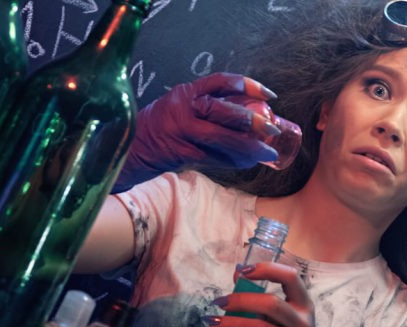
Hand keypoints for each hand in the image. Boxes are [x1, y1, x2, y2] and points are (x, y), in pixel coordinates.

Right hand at [112, 72, 282, 191]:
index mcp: (187, 92)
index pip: (220, 81)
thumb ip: (209, 106)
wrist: (133, 148)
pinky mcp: (182, 154)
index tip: (270, 95)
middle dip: (252, 121)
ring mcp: (181, 132)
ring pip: (221, 138)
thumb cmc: (164, 125)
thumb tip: (251, 115)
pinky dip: (235, 161)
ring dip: (248, 148)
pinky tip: (248, 163)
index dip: (247, 85)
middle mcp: (183, 109)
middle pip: (222, 111)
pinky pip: (215, 158)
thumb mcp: (182, 105)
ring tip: (267, 153)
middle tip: (273, 129)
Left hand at [208, 262, 327, 326]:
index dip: (267, 269)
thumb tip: (238, 273)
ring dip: (231, 323)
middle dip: (241, 300)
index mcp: (304, 305)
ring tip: (212, 320)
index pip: (291, 278)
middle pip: (271, 304)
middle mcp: (301, 323)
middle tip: (220, 302)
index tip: (244, 270)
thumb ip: (264, 296)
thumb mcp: (286, 316)